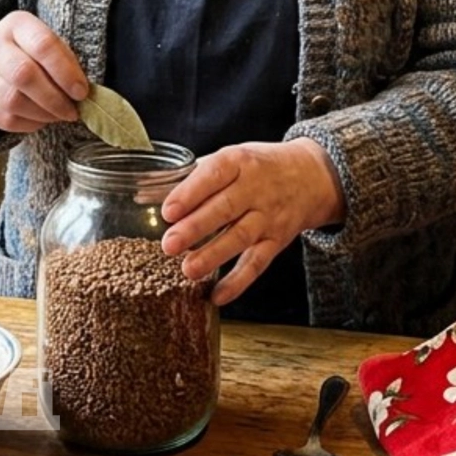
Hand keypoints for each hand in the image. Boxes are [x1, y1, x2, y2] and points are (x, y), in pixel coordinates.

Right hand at [0, 11, 88, 132]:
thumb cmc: (30, 54)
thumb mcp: (48, 45)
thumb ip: (65, 62)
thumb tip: (81, 92)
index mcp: (17, 25)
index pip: (42, 45)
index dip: (65, 72)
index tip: (81, 92)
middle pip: (23, 74)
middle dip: (53, 98)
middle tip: (72, 111)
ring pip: (12, 100)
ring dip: (42, 114)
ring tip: (58, 115)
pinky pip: (4, 118)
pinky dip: (29, 124)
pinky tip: (41, 119)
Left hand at [161, 139, 345, 305]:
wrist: (312, 176)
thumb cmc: (258, 167)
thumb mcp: (230, 159)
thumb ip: (190, 178)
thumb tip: (143, 194)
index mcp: (240, 161)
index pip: (214, 175)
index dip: (191, 193)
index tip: (168, 211)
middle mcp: (256, 189)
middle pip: (225, 209)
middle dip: (196, 228)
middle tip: (169, 245)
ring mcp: (269, 216)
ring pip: (241, 238)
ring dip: (213, 256)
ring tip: (188, 270)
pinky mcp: (277, 241)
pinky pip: (258, 263)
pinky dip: (238, 282)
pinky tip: (218, 296)